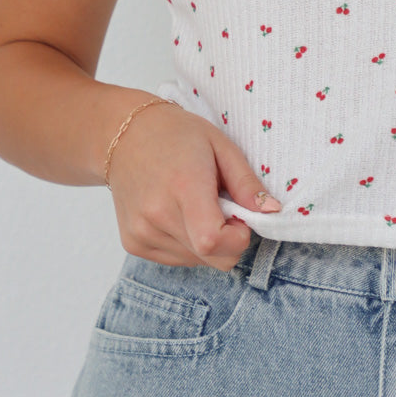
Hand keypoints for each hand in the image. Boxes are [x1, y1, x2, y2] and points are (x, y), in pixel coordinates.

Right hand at [107, 102, 281, 271]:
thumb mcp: (220, 146)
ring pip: (197, 262)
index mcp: (183, 187)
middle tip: (220, 208)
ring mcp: (141, 232)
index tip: (239, 217)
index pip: (213, 241)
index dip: (237, 238)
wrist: (123, 135)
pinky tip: (177, 215)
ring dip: (207, 242)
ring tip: (193, 206)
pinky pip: (177, 259)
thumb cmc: (176, 135)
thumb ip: (247, 183)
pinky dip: (187, 244)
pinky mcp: (133, 243)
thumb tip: (272, 212)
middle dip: (228, 242)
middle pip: (212, 258)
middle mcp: (157, 215)